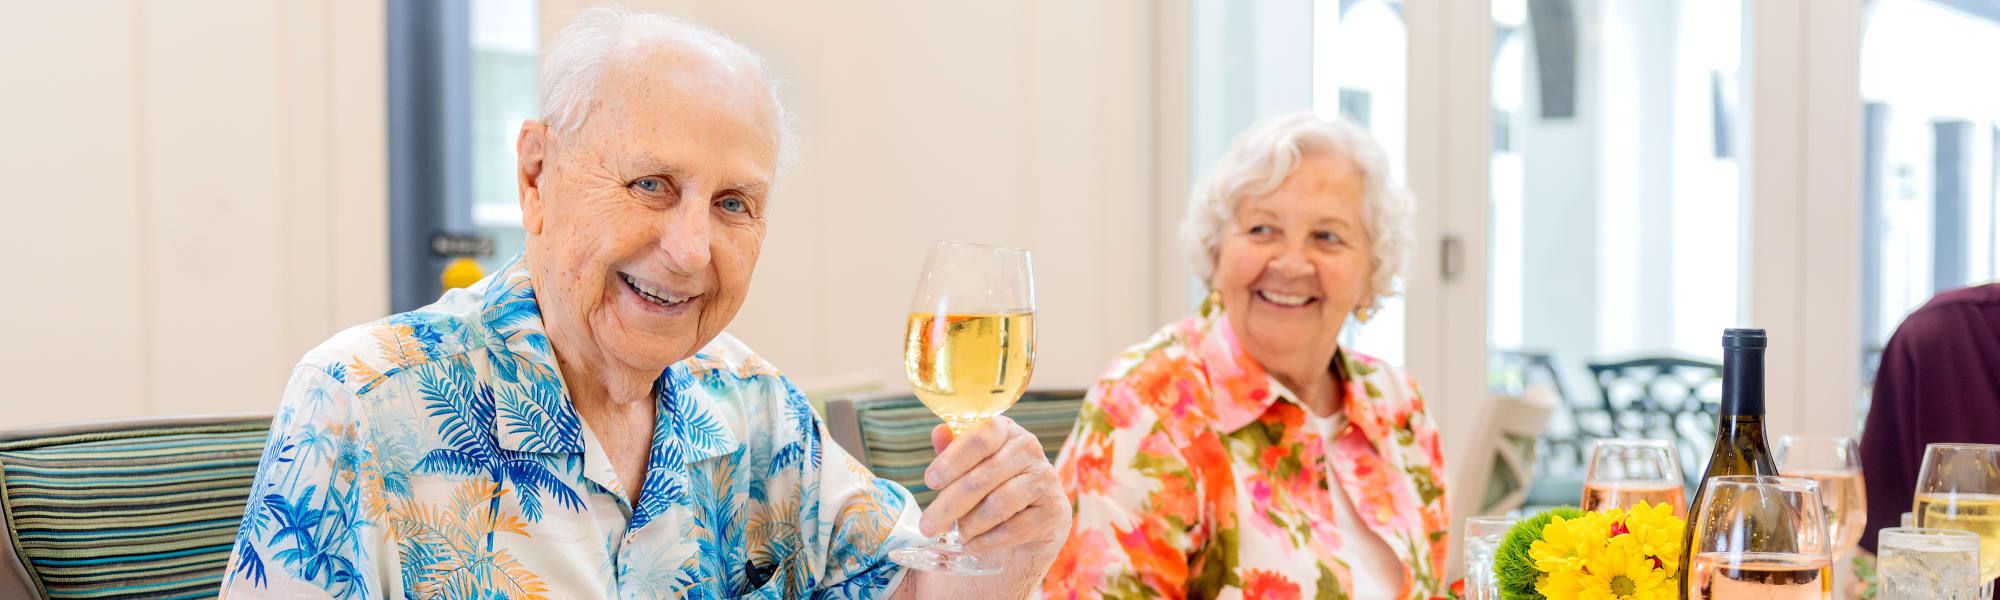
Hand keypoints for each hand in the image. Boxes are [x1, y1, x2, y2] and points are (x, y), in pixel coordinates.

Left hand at [920, 415, 1069, 554]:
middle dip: (949, 505)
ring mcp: (1045, 478)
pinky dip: (986, 541)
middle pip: (982, 478)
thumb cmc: (993, 484)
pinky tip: (973, 544)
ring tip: (958, 534)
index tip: (929, 482)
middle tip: (926, 526)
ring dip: (970, 525)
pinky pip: (1012, 529)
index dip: (951, 461)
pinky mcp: (1053, 510)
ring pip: (997, 505)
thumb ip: (954, 449)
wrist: (1033, 518)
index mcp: (1005, 430)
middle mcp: (1029, 448)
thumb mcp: (971, 464)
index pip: (978, 439)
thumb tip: (939, 432)